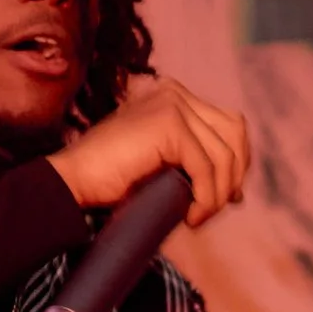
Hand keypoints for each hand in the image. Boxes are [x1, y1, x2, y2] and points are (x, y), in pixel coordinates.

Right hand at [46, 78, 249, 227]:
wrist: (73, 183)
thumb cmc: (111, 182)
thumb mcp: (162, 167)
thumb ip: (195, 165)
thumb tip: (239, 190)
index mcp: (172, 96)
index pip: (227, 125)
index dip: (236, 163)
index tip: (226, 199)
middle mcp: (174, 93)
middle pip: (235, 133)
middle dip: (234, 175)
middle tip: (213, 208)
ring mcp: (173, 104)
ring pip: (224, 155)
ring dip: (218, 194)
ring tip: (197, 218)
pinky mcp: (170, 124)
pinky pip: (207, 168)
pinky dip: (206, 198)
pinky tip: (191, 218)